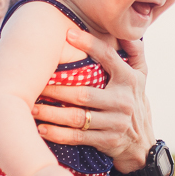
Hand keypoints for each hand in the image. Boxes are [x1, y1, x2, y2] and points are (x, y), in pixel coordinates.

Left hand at [32, 29, 153, 173]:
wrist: (142, 144)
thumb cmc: (135, 102)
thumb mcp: (142, 77)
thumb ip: (136, 52)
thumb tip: (127, 31)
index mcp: (129, 80)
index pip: (108, 57)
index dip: (89, 44)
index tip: (67, 34)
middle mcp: (123, 101)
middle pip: (84, 94)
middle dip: (57, 90)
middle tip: (36, 85)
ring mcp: (115, 123)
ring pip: (77, 117)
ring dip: (52, 114)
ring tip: (32, 108)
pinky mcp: (107, 141)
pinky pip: (78, 137)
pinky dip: (58, 134)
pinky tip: (41, 129)